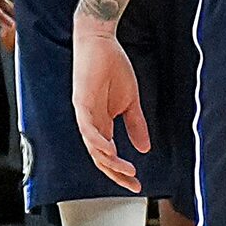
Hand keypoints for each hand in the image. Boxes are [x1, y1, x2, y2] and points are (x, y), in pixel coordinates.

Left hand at [71, 24, 147, 189]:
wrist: (101, 41)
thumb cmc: (112, 68)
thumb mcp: (130, 102)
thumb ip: (135, 125)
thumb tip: (145, 148)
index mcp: (101, 124)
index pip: (108, 156)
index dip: (121, 171)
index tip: (137, 184)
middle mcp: (90, 123)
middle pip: (99, 157)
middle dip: (116, 173)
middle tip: (132, 183)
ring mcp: (84, 113)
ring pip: (92, 146)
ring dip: (108, 160)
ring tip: (124, 170)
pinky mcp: (81, 101)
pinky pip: (86, 126)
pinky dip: (97, 140)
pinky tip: (109, 149)